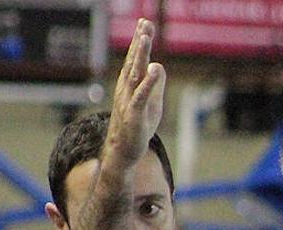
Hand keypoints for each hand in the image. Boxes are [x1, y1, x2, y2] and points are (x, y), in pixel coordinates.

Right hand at [107, 18, 165, 167]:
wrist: (124, 152)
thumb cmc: (138, 126)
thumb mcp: (152, 103)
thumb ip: (155, 85)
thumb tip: (158, 65)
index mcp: (130, 85)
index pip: (135, 60)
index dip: (139, 41)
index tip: (144, 22)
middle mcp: (126, 90)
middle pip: (133, 62)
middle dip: (139, 42)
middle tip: (144, 23)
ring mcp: (128, 101)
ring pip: (134, 74)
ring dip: (140, 55)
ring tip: (145, 37)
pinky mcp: (134, 115)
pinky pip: (141, 96)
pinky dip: (148, 82)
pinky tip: (155, 69)